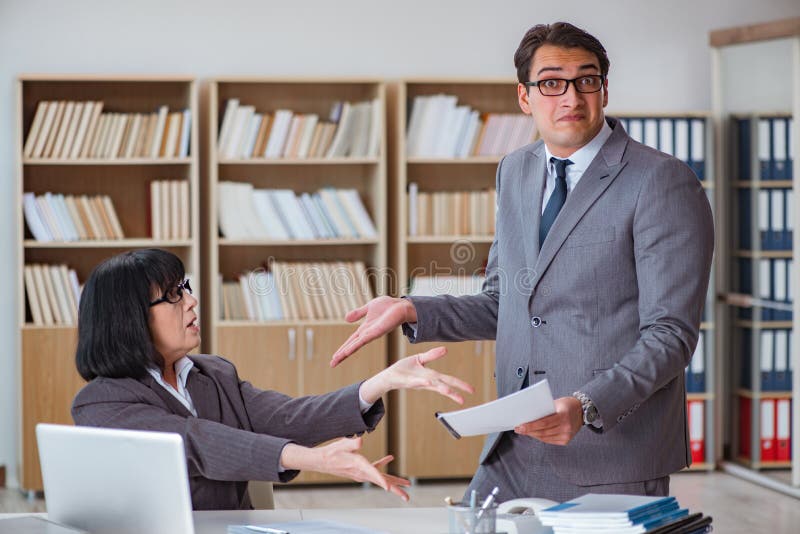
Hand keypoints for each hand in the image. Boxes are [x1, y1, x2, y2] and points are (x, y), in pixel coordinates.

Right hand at [280, 437, 410, 500]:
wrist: (322, 460)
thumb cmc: (332, 452)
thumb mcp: (342, 444)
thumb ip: (352, 443)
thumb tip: (360, 441)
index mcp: (359, 466)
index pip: (373, 474)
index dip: (381, 480)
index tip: (389, 488)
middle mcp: (362, 473)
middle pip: (382, 482)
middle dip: (395, 489)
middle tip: (407, 497)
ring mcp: (362, 473)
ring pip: (381, 478)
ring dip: (394, 480)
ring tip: (406, 483)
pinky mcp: (361, 471)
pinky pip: (375, 470)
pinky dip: (382, 465)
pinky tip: (390, 458)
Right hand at [331, 296, 416, 366]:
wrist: (401, 306)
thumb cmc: (388, 307)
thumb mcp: (369, 308)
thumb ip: (358, 313)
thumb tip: (346, 318)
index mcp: (365, 329)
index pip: (351, 341)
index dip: (342, 348)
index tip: (334, 356)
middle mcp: (367, 334)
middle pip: (351, 346)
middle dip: (341, 355)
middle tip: (332, 364)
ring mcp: (371, 335)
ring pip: (354, 346)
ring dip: (344, 353)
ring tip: (335, 360)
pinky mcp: (375, 333)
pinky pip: (362, 341)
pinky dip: (353, 346)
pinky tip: (346, 352)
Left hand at [359, 346, 474, 404]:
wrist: (388, 375)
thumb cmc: (404, 369)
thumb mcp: (419, 359)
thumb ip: (432, 355)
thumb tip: (445, 349)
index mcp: (431, 376)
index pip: (448, 380)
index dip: (460, 384)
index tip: (471, 390)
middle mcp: (426, 381)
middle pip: (443, 386)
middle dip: (454, 392)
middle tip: (464, 400)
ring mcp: (417, 382)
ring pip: (431, 386)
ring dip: (440, 388)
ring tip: (449, 392)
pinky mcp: (407, 381)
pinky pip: (416, 382)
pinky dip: (422, 382)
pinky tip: (427, 382)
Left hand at [513, 396, 582, 444]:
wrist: (582, 411)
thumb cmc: (566, 405)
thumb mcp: (555, 403)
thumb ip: (544, 410)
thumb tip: (527, 417)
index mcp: (563, 415)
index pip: (544, 423)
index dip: (530, 426)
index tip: (519, 426)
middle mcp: (566, 427)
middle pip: (543, 432)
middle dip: (528, 431)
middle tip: (518, 429)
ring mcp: (567, 435)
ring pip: (545, 437)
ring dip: (533, 434)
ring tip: (524, 431)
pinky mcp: (566, 441)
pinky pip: (549, 440)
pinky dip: (540, 437)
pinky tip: (534, 434)